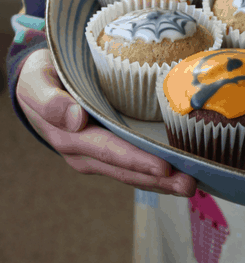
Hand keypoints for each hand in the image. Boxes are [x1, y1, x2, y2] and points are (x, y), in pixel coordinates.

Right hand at [16, 48, 195, 196]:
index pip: (110, 151)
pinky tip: (177, 175)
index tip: (163, 167)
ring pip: (132, 174)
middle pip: (126, 170)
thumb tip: (75, 119)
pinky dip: (155, 174)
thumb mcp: (36, 81)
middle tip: (190, 184)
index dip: (137, 160)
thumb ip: (50, 100)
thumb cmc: (41, 77)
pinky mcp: (108, 153)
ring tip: (191, 185)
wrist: (38, 81)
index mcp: (70, 138)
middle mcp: (85, 153)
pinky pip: (133, 168)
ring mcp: (97, 156)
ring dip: (162, 182)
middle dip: (159, 180)